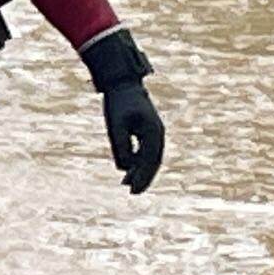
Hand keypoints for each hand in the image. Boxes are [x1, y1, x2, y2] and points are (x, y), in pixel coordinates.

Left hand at [84, 28, 164, 193]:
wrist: (122, 82)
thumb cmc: (118, 102)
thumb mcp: (116, 126)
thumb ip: (121, 146)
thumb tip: (123, 168)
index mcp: (153, 132)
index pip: (150, 161)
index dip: (143, 177)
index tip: (133, 190)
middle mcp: (157, 133)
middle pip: (152, 161)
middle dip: (143, 177)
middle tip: (132, 192)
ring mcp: (153, 131)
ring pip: (149, 156)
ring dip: (139, 170)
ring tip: (127, 184)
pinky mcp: (146, 129)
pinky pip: (144, 149)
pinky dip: (137, 160)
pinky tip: (126, 169)